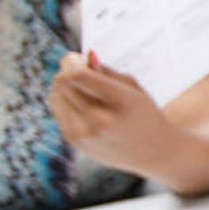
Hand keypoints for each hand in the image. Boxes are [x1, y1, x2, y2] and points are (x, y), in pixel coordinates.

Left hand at [49, 51, 182, 177]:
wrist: (153, 153)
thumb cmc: (145, 115)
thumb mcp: (134, 90)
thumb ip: (107, 72)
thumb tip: (85, 56)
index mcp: (120, 103)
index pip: (78, 76)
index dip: (71, 62)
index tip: (75, 57)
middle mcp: (99, 120)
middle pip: (63, 83)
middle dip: (66, 70)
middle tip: (77, 66)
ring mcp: (84, 133)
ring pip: (55, 95)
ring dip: (64, 85)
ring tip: (82, 86)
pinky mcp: (74, 140)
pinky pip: (57, 109)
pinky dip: (64, 100)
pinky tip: (80, 100)